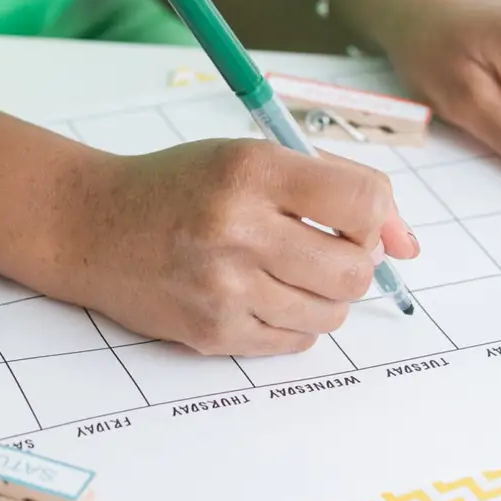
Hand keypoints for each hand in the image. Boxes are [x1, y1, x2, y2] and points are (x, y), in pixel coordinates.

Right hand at [58, 140, 417, 355]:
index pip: (363, 201)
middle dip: (358, 263)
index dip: (376, 216)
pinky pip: (296, 341)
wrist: (91, 226)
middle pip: (356, 269)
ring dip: (327, 296)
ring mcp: (224, 287)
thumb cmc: (179, 186)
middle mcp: (237, 228)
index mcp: (251, 171)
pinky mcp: (213, 331)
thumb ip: (335, 187)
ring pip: (332, 312)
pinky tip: (262, 294)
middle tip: (328, 250)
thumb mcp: (251, 159)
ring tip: (290, 271)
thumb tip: (409, 245)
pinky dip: (295, 321)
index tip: (357, 220)